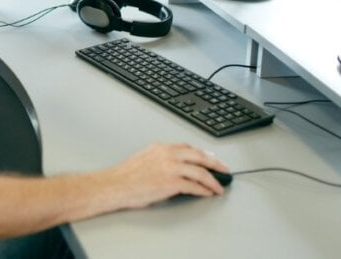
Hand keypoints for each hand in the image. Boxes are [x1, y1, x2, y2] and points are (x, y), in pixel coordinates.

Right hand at [110, 142, 228, 206]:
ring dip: (213, 180)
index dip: (202, 153)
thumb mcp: (144, 158)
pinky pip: (193, 186)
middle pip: (199, 156)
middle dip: (215, 163)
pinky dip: (203, 190)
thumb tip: (175, 166)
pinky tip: (207, 193)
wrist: (115, 185)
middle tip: (225, 169)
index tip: (211, 158)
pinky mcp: (170, 183)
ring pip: (200, 171)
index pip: (188, 147)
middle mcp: (167, 154)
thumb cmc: (125, 176)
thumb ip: (161, 158)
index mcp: (161, 147)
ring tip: (219, 186)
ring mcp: (170, 168)